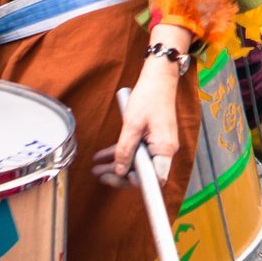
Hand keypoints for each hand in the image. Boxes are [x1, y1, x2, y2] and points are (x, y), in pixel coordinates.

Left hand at [96, 51, 183, 187]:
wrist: (159, 77)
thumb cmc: (149, 97)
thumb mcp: (132, 125)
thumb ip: (124, 150)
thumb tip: (119, 170)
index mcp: (164, 148)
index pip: (154, 179)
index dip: (135, 183)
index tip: (116, 180)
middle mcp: (165, 149)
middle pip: (143, 173)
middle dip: (119, 175)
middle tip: (99, 174)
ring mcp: (160, 144)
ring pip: (138, 163)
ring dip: (117, 165)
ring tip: (96, 167)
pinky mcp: (154, 138)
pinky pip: (138, 152)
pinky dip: (122, 153)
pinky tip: (104, 155)